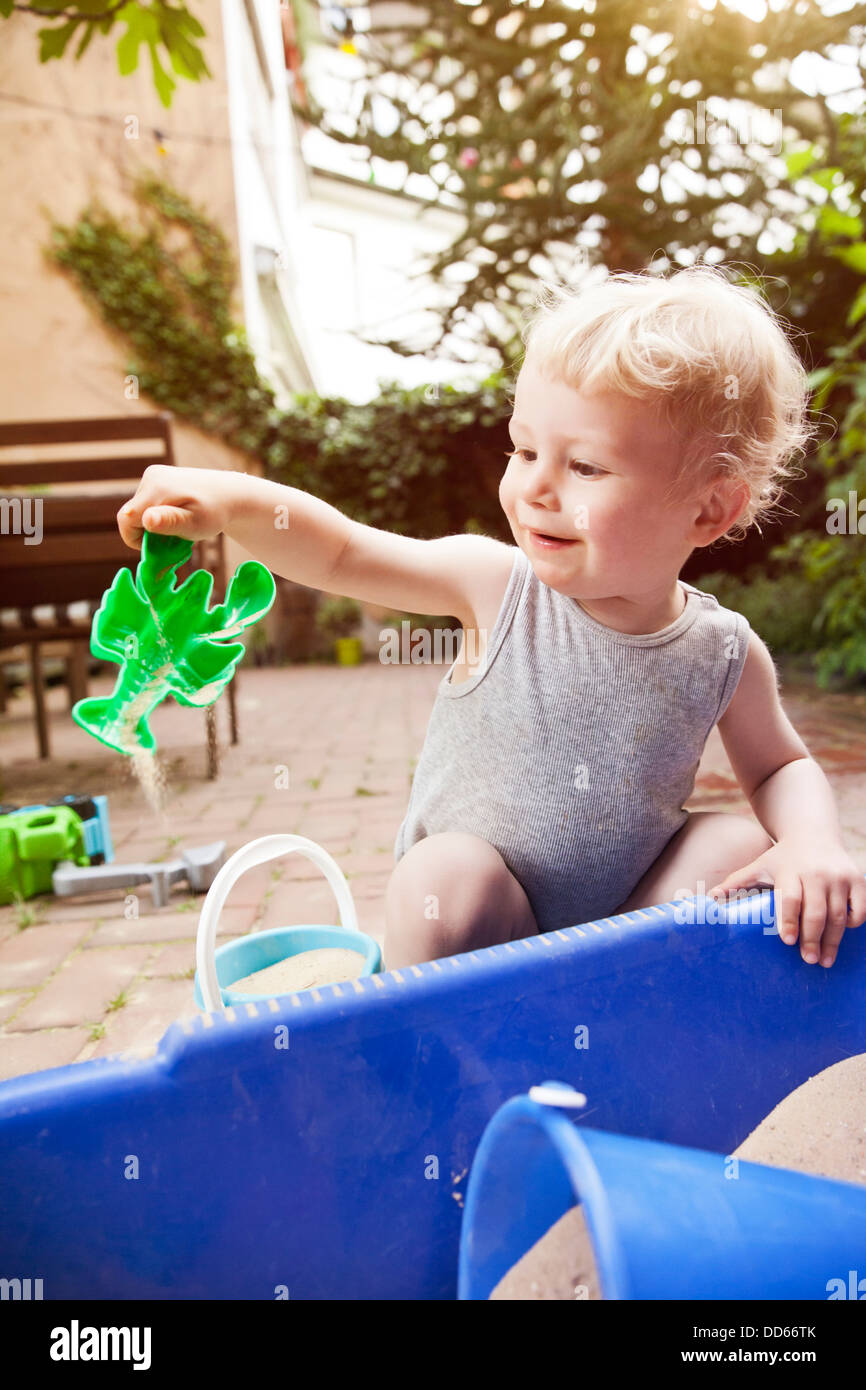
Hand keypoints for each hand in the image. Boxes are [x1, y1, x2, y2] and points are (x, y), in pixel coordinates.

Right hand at [117, 465, 242, 549]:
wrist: (230, 494)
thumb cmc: (215, 513)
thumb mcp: (194, 523)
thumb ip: (169, 522)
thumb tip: (146, 519)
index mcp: (156, 489)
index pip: (126, 520)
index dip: (135, 540)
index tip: (158, 548)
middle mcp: (151, 477)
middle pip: (132, 515)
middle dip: (147, 534)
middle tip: (174, 541)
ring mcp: (153, 475)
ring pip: (140, 510)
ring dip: (154, 525)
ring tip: (180, 527)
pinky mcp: (157, 477)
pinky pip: (147, 503)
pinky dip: (158, 516)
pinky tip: (178, 517)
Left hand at [705, 838, 865, 967]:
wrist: (813, 833)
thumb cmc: (781, 858)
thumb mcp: (758, 866)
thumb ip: (736, 883)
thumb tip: (710, 899)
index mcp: (790, 871)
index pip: (790, 898)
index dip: (789, 920)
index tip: (788, 941)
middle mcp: (817, 873)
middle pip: (816, 912)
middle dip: (812, 939)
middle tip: (808, 961)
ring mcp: (839, 876)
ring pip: (838, 915)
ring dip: (832, 940)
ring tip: (824, 960)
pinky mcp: (857, 880)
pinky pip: (859, 908)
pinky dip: (854, 923)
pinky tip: (843, 935)